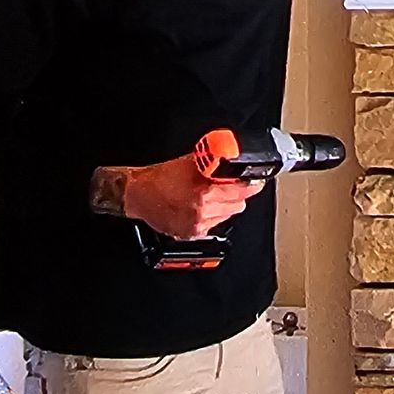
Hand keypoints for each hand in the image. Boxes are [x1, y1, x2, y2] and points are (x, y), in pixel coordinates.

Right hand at [110, 154, 263, 238]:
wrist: (137, 195)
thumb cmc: (159, 178)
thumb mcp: (190, 162)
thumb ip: (214, 164)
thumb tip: (233, 160)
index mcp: (204, 194)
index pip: (243, 191)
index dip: (251, 184)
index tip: (256, 181)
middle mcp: (203, 212)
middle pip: (239, 204)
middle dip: (237, 194)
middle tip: (231, 185)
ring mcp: (197, 225)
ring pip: (228, 215)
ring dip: (225, 205)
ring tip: (211, 195)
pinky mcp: (191, 233)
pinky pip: (214, 224)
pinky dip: (213, 216)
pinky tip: (201, 207)